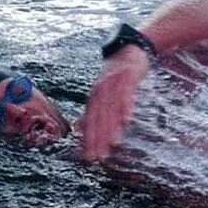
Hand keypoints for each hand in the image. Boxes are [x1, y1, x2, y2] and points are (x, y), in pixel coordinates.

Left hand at [79, 48, 150, 162]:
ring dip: (112, 126)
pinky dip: (126, 106)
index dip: (88, 140)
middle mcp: (100, 91)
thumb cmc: (116, 74)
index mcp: (94, 97)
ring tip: (113, 143)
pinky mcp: (127, 77)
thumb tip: (79, 129)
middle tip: (98, 157)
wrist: (129, 48)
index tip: (89, 158)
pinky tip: (127, 119)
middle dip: (98, 139)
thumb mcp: (102, 91)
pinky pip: (126, 94)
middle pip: (98, 118)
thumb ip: (93, 110)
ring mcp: (113, 83)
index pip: (89, 121)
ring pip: (111, 108)